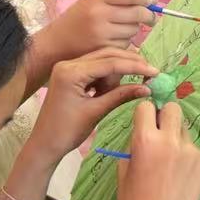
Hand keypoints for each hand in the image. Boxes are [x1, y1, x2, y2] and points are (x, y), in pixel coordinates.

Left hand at [29, 49, 154, 160]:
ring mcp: (68, 67)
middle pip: (107, 55)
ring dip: (116, 75)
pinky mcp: (70, 74)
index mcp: (71, 72)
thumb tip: (147, 88)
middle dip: (129, 65)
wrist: (45, 144)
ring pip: (103, 61)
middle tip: (150, 75)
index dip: (134, 67)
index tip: (155, 72)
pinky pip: (95, 69)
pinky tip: (109, 91)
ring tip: (117, 93)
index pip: (110, 63)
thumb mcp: (96, 112)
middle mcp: (69, 63)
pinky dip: (106, 79)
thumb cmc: (67, 131)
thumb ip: (121, 95)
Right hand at [43, 0, 156, 65]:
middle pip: (137, 12)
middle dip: (148, 16)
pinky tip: (113, 41)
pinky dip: (125, 42)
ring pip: (134, 29)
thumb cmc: (77, 20)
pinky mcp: (103, 49)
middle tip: (150, 18)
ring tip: (121, 29)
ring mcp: (102, 33)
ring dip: (134, 29)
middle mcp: (99, 13)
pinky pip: (126, 44)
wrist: (55, 45)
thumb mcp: (92, 2)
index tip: (150, 2)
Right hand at [115, 101, 199, 199]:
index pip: (146, 107)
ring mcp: (191, 151)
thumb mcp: (124, 171)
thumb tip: (143, 132)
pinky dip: (186, 156)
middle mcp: (171, 141)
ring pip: (184, 130)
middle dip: (165, 116)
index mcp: (145, 140)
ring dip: (176, 137)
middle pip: (174, 109)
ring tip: (169, 162)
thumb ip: (134, 146)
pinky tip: (179, 177)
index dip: (144, 115)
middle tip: (160, 133)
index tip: (144, 123)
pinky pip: (193, 149)